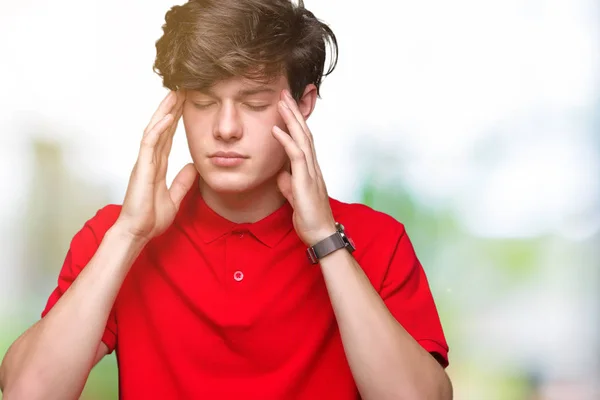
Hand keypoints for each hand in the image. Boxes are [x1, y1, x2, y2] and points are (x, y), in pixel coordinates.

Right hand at [117, 90, 197, 240]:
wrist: (138, 232)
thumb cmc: (150, 219)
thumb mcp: (174, 198)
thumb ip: (182, 182)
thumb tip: (193, 168)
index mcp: (157, 166)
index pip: (168, 137)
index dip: (175, 120)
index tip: (185, 104)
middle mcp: (150, 160)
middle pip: (161, 128)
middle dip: (171, 108)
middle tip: (181, 88)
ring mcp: (144, 162)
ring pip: (154, 129)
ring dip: (164, 111)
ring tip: (175, 93)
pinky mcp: (141, 168)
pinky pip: (150, 143)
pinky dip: (158, 128)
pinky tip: (168, 116)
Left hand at [271, 90, 336, 245]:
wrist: (321, 234)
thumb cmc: (309, 217)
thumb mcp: (294, 197)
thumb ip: (288, 183)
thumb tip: (281, 173)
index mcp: (310, 169)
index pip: (303, 139)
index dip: (294, 121)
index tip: (285, 106)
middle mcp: (313, 166)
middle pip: (304, 132)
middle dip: (293, 112)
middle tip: (284, 93)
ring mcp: (311, 172)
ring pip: (302, 138)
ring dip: (291, 119)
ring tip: (281, 101)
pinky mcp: (306, 181)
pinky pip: (296, 156)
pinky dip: (286, 141)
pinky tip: (277, 129)